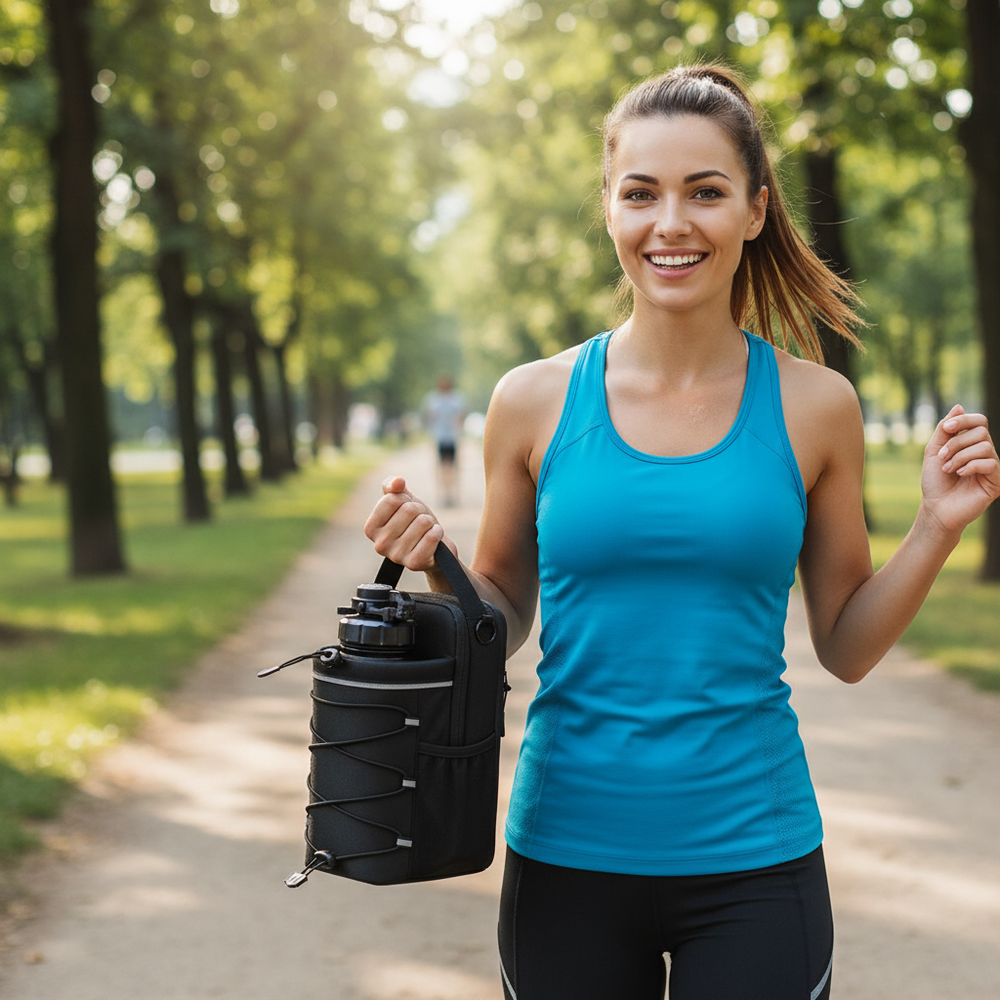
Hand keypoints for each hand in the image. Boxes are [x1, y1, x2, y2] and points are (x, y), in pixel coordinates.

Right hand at [363, 476, 453, 572]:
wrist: (433, 547)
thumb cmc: (414, 522)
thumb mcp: (402, 500)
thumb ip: (393, 486)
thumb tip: (397, 482)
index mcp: (371, 528)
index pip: (392, 499)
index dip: (405, 499)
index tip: (406, 508)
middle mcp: (379, 544)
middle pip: (408, 510)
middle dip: (420, 511)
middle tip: (419, 521)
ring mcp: (396, 556)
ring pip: (422, 522)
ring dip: (430, 522)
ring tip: (426, 531)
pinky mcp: (414, 563)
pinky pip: (431, 537)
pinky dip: (437, 532)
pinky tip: (433, 538)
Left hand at [920, 405, 999, 535]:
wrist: (936, 508)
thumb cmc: (935, 482)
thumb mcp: (934, 451)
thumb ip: (944, 429)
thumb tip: (959, 406)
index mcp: (971, 444)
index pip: (979, 421)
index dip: (964, 421)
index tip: (946, 429)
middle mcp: (985, 453)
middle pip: (980, 432)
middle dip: (956, 443)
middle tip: (942, 458)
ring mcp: (992, 467)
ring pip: (984, 446)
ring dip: (960, 456)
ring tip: (948, 470)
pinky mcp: (997, 481)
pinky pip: (990, 463)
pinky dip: (970, 466)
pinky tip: (960, 475)